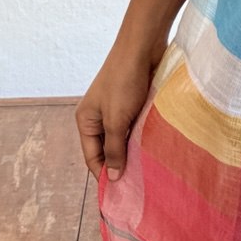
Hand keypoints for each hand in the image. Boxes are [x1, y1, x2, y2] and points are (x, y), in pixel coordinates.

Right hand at [75, 38, 165, 181]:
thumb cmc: (124, 81)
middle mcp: (98, 115)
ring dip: (134, 149)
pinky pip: (135, 125)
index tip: (120, 195)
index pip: (92, 157)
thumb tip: (113, 178)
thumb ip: (114, 148)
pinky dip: (142, 135)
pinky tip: (154, 146)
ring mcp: (116, 107)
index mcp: (86, 120)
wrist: (142, 45)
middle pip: (108, 148)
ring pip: (124, 137)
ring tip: (149, 169)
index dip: (105, 174)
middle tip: (139, 184)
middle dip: (121, 163)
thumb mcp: (117, 120)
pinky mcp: (134, 100)